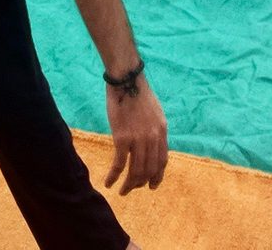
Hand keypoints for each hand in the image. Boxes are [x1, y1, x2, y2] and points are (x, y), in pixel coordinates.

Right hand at [103, 79, 167, 194]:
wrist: (126, 79)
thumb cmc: (138, 92)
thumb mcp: (155, 112)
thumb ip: (155, 130)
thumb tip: (152, 146)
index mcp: (162, 131)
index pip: (162, 161)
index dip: (157, 176)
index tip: (151, 185)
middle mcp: (152, 138)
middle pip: (149, 169)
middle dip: (141, 183)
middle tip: (132, 189)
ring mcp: (138, 139)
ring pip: (136, 171)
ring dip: (129, 185)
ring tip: (123, 191)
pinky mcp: (122, 138)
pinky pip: (119, 164)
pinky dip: (114, 177)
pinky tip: (108, 182)